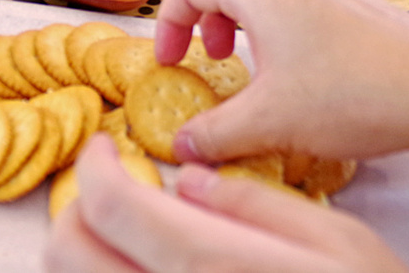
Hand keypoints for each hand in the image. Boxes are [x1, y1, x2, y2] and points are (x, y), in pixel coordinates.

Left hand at [44, 135, 408, 272]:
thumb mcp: (339, 242)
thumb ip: (256, 205)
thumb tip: (189, 181)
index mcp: (211, 266)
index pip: (110, 205)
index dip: (95, 165)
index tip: (106, 147)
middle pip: (70, 251)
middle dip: (80, 207)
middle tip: (115, 189)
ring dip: (89, 253)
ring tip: (130, 234)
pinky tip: (149, 270)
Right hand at [152, 0, 408, 164]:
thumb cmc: (353, 93)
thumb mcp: (270, 122)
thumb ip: (215, 133)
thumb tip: (182, 146)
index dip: (167, 22)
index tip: (170, 61)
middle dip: (205, 9)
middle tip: (209, 53)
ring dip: (242, 13)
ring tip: (251, 63)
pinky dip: (277, 19)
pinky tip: (295, 67)